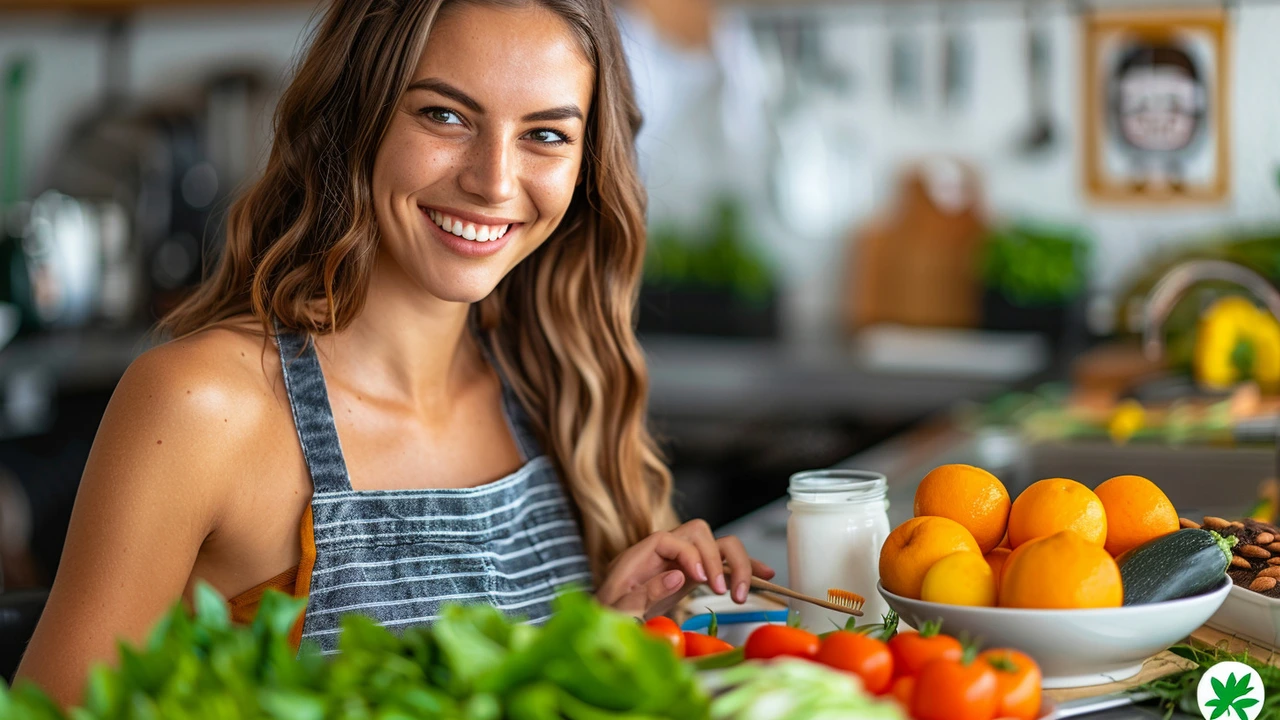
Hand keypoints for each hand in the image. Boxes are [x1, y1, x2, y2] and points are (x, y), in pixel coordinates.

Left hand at [595, 519, 774, 619]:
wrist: (606, 620)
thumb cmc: (607, 614)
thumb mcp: (617, 609)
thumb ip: (643, 593)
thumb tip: (677, 575)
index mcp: (641, 553)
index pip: (673, 538)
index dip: (691, 555)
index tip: (700, 581)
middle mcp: (664, 551)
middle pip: (700, 533)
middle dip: (716, 558)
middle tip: (722, 591)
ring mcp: (681, 560)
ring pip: (716, 545)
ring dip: (735, 563)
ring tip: (741, 592)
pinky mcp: (692, 575)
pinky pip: (721, 564)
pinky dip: (741, 568)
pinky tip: (762, 575)